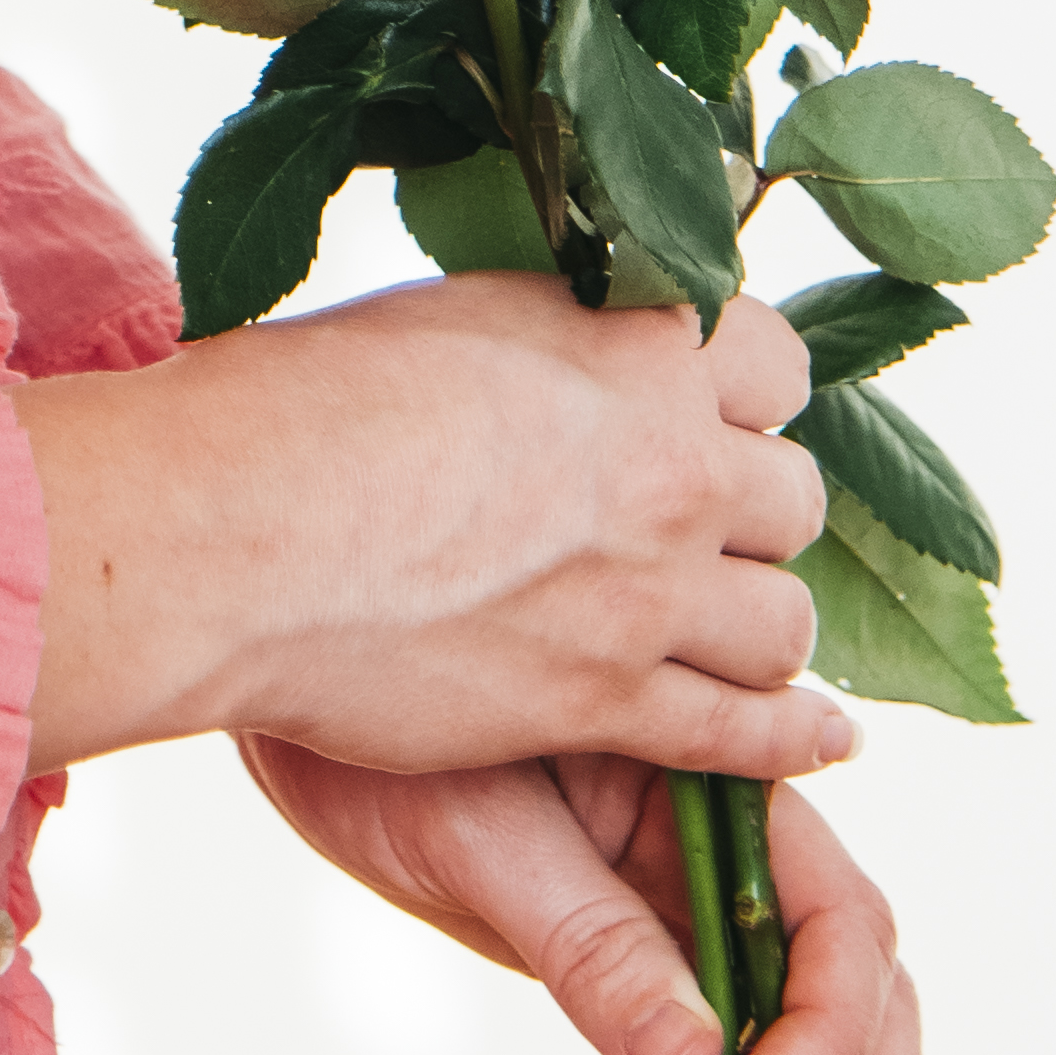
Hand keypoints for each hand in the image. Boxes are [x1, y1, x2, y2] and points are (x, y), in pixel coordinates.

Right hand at [17, 268, 841, 791]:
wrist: (238, 527)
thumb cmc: (304, 402)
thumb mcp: (453, 316)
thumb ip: (551, 340)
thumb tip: (577, 350)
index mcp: (635, 342)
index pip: (776, 360)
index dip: (739, 391)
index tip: (701, 411)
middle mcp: (672, 462)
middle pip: (793, 497)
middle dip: (748, 511)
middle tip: (688, 527)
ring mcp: (651, 591)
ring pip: (787, 622)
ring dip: (756, 623)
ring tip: (713, 627)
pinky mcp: (609, 700)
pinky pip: (748, 732)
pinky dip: (790, 738)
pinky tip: (817, 737)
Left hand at [238, 730, 924, 1054]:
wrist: (304, 710)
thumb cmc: (384, 736)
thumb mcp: (483, 830)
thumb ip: (592, 939)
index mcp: (719, 790)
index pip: (840, 921)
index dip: (828, 1032)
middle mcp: (730, 863)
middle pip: (858, 1004)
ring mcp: (691, 932)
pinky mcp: (636, 991)